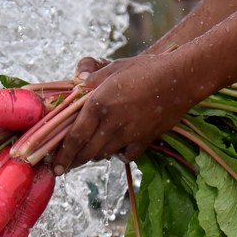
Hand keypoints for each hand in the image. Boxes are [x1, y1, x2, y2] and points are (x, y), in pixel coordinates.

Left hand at [53, 50, 201, 174]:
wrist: (181, 79)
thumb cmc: (145, 69)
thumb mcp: (114, 69)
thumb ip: (92, 80)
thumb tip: (77, 84)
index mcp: (98, 104)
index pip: (74, 137)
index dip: (63, 154)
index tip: (55, 166)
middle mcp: (110, 123)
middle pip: (86, 152)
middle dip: (73, 161)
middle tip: (64, 167)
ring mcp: (128, 134)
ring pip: (103, 154)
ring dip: (93, 156)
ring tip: (86, 155)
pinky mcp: (144, 140)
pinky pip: (125, 156)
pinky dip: (118, 155)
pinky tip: (116, 149)